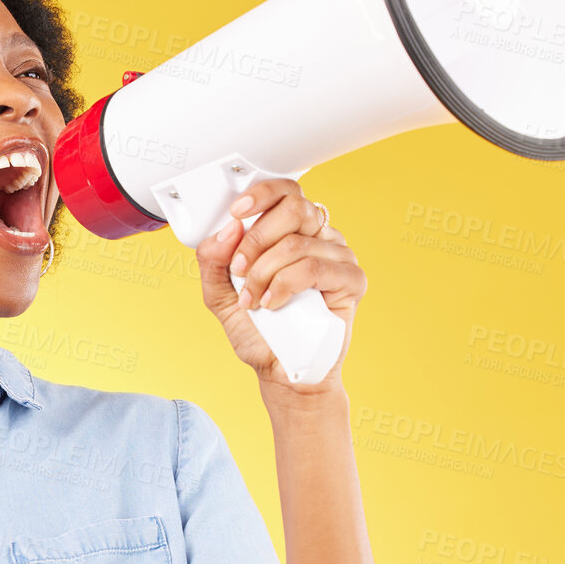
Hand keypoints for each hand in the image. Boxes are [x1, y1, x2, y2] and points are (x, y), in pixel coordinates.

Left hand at [194, 178, 365, 395]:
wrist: (280, 371)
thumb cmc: (259, 332)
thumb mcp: (220, 295)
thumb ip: (213, 261)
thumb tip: (227, 230)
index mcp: (293, 231)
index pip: (286, 192)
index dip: (262, 195)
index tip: (237, 213)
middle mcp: (319, 237)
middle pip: (295, 208)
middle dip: (256, 240)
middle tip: (240, 270)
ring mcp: (338, 256)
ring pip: (297, 243)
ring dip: (263, 273)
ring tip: (253, 300)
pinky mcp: (351, 280)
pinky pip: (315, 268)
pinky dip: (284, 285)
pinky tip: (273, 304)